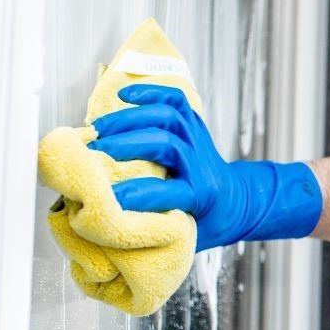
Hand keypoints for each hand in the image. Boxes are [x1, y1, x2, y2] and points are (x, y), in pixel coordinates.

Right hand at [88, 84, 322, 250]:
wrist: (235, 203)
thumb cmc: (203, 223)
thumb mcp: (183, 237)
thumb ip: (149, 233)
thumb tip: (100, 233)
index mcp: (202, 196)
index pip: (168, 192)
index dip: (135, 194)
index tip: (104, 199)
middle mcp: (202, 164)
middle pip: (166, 144)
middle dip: (127, 146)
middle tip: (93, 154)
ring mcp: (199, 141)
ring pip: (168, 117)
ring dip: (129, 120)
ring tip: (97, 130)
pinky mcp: (194, 125)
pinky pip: (175, 100)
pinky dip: (151, 93)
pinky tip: (124, 95)